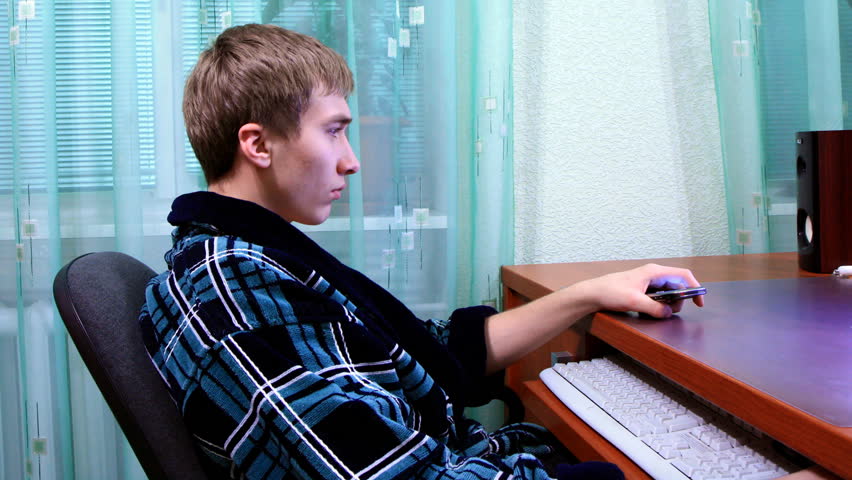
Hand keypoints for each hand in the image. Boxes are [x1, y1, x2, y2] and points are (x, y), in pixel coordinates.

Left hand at [577, 263, 703, 317]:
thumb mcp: (635, 302)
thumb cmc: (610, 292)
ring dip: (667, 304)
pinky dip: (658, 305)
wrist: (592, 294)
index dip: (695, 287)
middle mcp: (653, 274)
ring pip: (668, 293)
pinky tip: (648, 311)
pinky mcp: (642, 289)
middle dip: (678, 301)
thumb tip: (669, 312)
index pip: (683, 275)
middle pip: (677, 286)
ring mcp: (648, 281)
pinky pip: (658, 297)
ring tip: (656, 312)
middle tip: (669, 312)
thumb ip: (655, 308)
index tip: (698, 303)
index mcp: (654, 272)